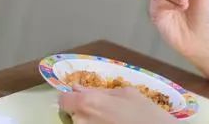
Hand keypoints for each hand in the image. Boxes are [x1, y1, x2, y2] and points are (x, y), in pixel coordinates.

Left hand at [58, 85, 175, 123]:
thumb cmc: (145, 113)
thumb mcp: (126, 93)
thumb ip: (99, 90)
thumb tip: (78, 88)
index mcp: (88, 103)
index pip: (63, 100)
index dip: (71, 98)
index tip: (80, 98)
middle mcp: (82, 121)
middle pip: (73, 114)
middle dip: (83, 111)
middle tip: (103, 111)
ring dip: (91, 121)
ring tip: (111, 120)